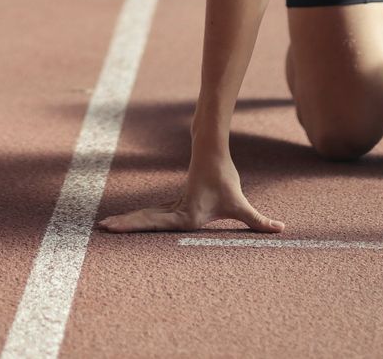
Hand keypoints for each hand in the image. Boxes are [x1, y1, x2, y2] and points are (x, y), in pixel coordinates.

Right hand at [97, 158, 281, 233]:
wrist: (212, 153)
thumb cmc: (225, 179)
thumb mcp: (241, 204)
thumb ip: (258, 221)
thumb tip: (281, 229)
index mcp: (186, 215)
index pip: (156, 224)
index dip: (134, 225)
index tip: (114, 226)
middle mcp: (175, 212)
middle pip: (145, 220)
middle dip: (124, 225)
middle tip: (101, 228)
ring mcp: (171, 207)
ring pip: (145, 217)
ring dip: (127, 222)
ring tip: (105, 227)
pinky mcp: (173, 205)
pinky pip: (151, 215)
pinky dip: (138, 220)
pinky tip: (128, 224)